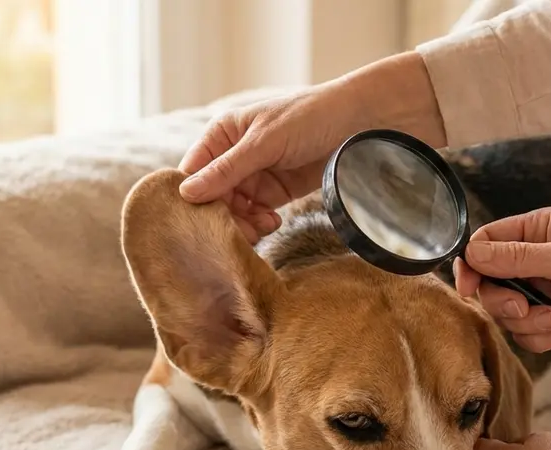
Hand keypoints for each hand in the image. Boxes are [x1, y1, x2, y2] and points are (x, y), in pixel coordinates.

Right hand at [178, 52, 445, 243]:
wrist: (364, 121)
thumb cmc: (313, 117)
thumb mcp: (265, 143)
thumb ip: (227, 170)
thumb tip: (186, 194)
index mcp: (222, 134)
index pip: (192, 173)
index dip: (194, 199)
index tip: (202, 222)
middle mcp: (233, 156)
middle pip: (211, 198)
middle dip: (223, 216)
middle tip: (239, 231)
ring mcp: (255, 175)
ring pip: (234, 211)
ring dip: (243, 223)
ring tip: (262, 225)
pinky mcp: (276, 193)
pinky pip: (256, 215)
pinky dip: (260, 224)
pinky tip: (273, 222)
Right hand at [451, 206, 550, 371]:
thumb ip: (515, 257)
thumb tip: (471, 253)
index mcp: (539, 230)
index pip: (487, 242)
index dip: (473, 265)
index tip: (470, 288)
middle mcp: (536, 259)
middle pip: (489, 282)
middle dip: (504, 301)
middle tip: (524, 309)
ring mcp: (542, 291)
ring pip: (504, 312)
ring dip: (527, 323)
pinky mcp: (549, 320)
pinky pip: (523, 334)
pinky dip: (541, 337)